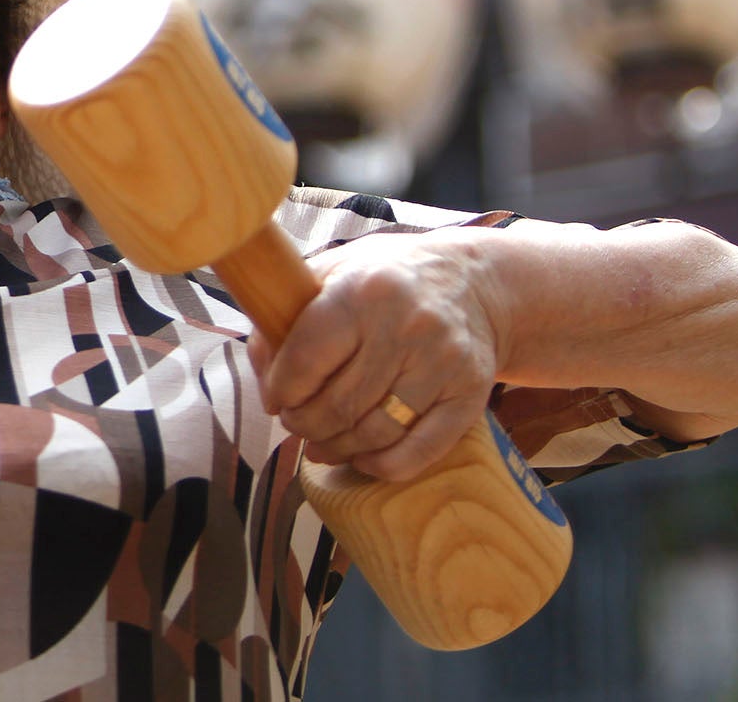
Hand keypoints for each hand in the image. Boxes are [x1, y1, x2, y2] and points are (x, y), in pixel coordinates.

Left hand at [244, 228, 506, 481]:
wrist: (473, 282)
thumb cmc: (386, 280)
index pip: (307, 358)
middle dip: (304, 424)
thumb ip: (288, 314)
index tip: (275, 399)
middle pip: (339, 404)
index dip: (281, 390)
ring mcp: (443, 362)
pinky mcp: (470, 394)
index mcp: (362, 291)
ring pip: (376, 433)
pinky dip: (383, 465)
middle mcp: (407, 325)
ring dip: (338, 448)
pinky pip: (420, 451)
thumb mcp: (332, 272)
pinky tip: (363, 458)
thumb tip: (265, 373)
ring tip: (320, 445)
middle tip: (296, 424)